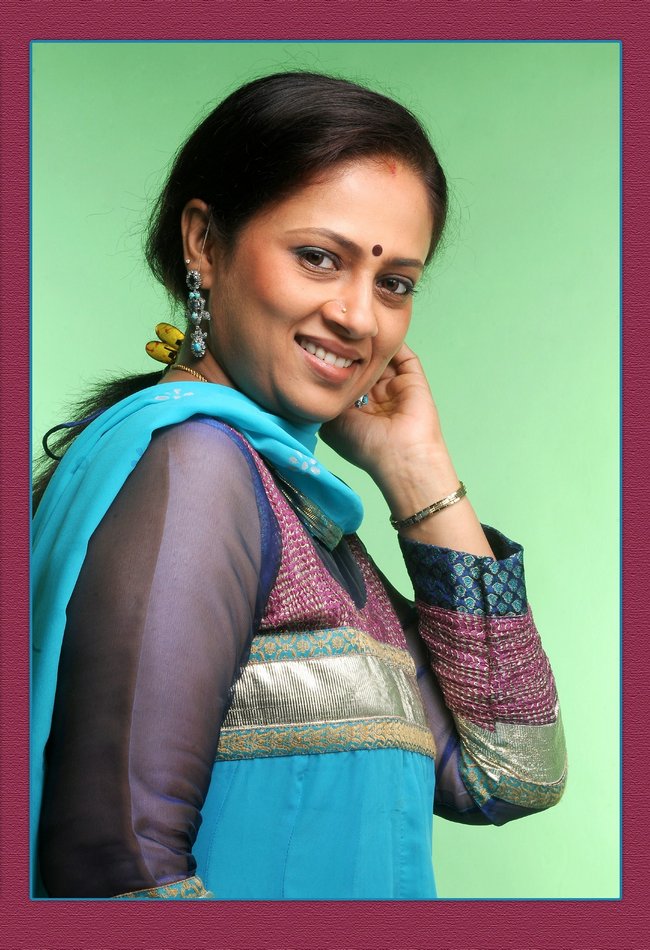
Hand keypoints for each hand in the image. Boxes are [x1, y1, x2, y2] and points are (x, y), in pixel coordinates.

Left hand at [320, 343, 452, 489]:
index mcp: (357, 409)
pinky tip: (379, 332)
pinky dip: (393, 342)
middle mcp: (375, 397)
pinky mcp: (412, 379)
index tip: (320, 348)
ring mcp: (394, 387)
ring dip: (371, 344)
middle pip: (362, 365)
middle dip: (351, 351)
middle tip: (338, 332)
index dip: (334, 364)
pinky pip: (404, 355)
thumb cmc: (364, 445)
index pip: (344, 379)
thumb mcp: (332, 423)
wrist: (401, 455)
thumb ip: (328, 398)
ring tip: (356, 329)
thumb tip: (319, 375)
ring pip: (382, 358)